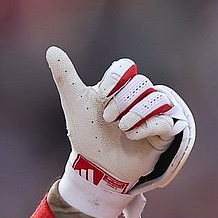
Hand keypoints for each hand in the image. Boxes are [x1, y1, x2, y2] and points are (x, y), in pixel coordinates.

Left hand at [46, 46, 194, 217]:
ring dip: (136, 113)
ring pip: (157, 99)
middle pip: (141, 83)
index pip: (126, 66)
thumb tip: (51, 49)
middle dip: (123, 100)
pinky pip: (166, 121)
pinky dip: (147, 127)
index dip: (117, 76)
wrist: (95, 167)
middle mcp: (138, 97)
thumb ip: (65, 76)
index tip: (103, 93)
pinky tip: (131, 136)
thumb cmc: (86, 134)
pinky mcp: (163, 133)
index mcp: (118, 87)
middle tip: (108, 118)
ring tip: (122, 128)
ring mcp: (153, 114)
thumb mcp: (74, 103)